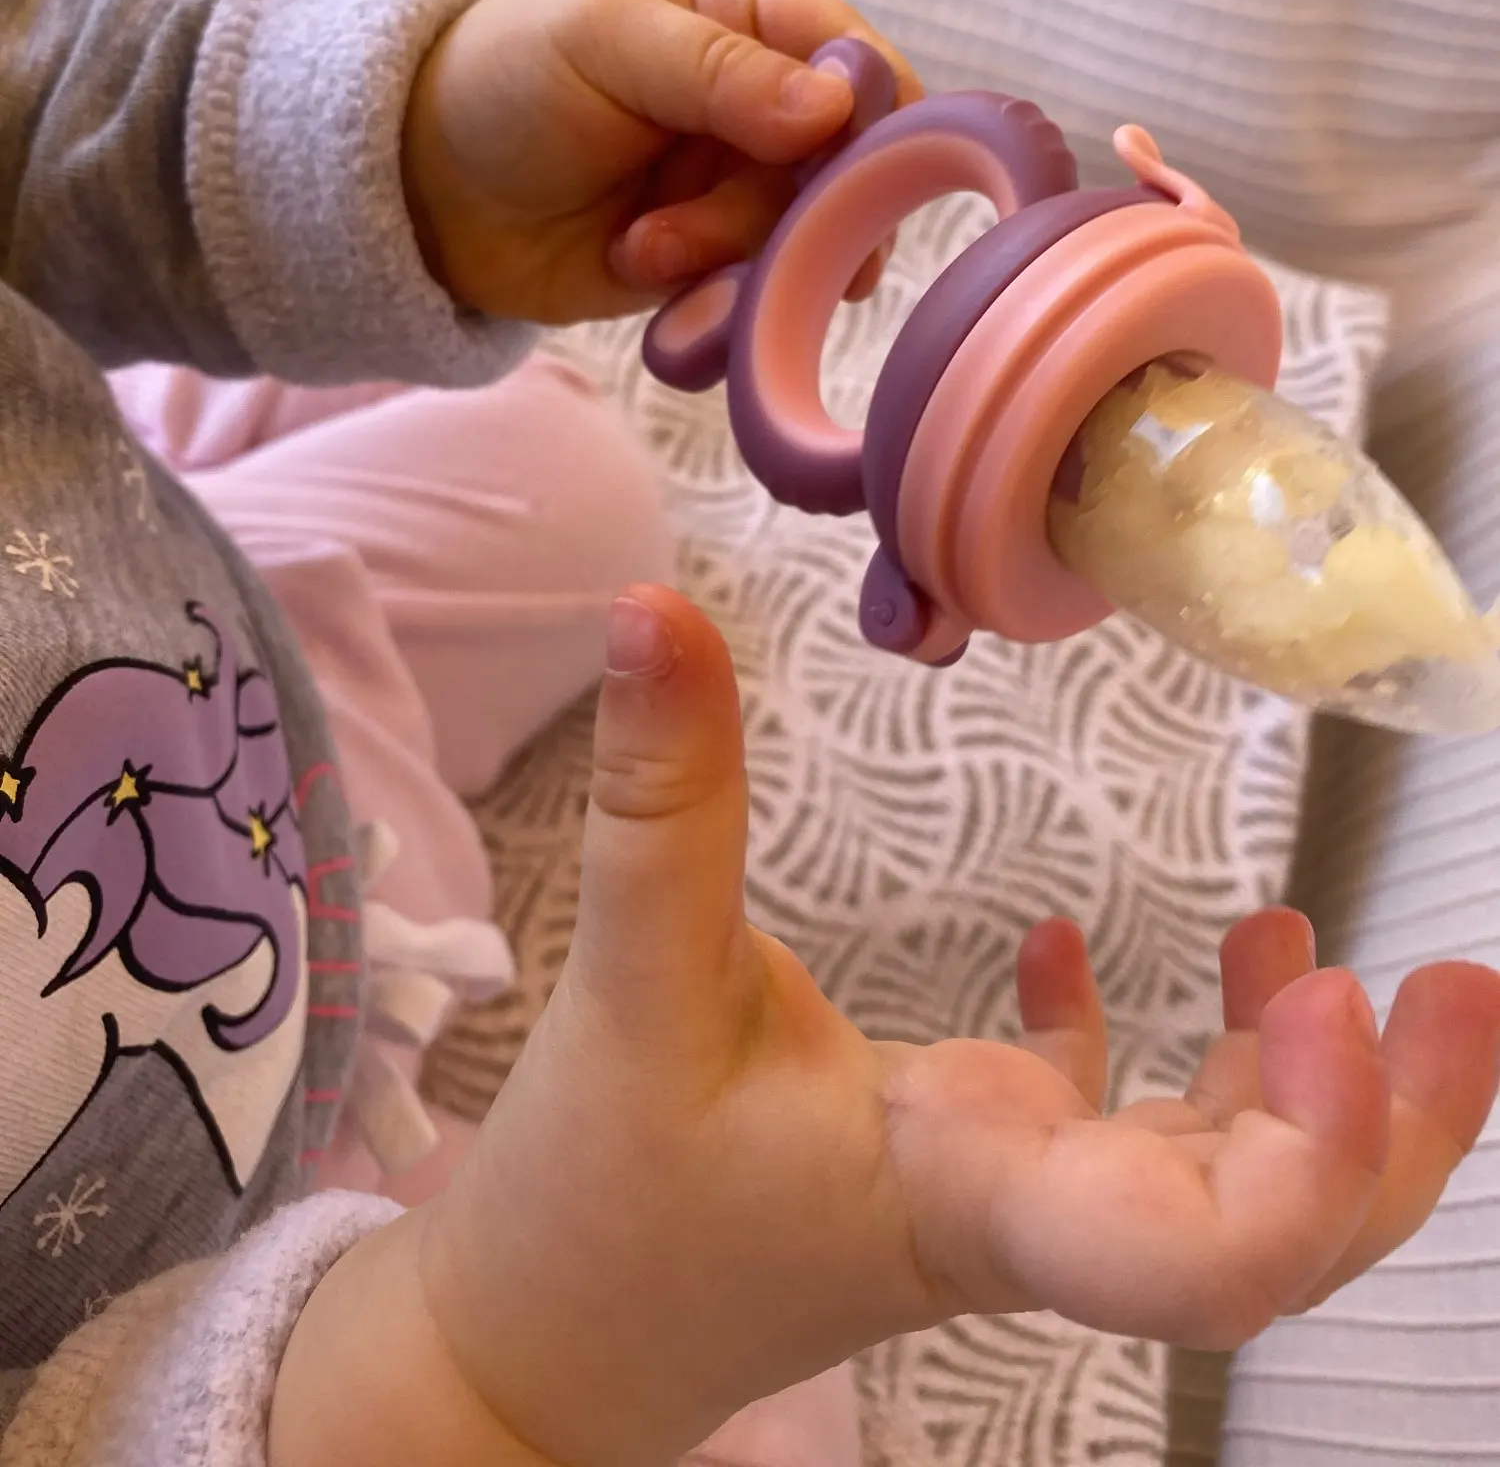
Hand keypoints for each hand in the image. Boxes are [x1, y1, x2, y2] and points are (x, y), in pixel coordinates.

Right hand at [272, 588, 1499, 1466]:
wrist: (540, 1347)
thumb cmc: (598, 1199)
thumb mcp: (633, 982)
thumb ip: (663, 794)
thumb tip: (657, 609)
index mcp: (982, 1194)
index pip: (1207, 1254)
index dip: (1317, 1157)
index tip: (1335, 997)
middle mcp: (1030, 1216)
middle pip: (1272, 1231)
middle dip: (1386, 1128)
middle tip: (1446, 984)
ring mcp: (1009, 1204)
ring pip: (1210, 1187)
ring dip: (1300, 1094)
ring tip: (1326, 960)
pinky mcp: (964, 1173)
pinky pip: (1098, 1133)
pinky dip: (1137, 1056)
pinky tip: (1075, 951)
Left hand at [401, 0, 920, 323]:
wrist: (417, 190)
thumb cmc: (500, 76)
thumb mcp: (599, 38)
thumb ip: (717, 70)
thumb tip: (836, 106)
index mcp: (736, 17)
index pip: (845, 49)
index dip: (875, 101)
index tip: (872, 155)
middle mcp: (750, 107)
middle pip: (838, 160)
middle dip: (798, 204)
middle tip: (749, 233)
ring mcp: (730, 191)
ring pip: (797, 237)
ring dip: (732, 256)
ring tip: (644, 249)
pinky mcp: (702, 267)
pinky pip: (750, 296)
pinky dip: (718, 309)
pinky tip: (659, 301)